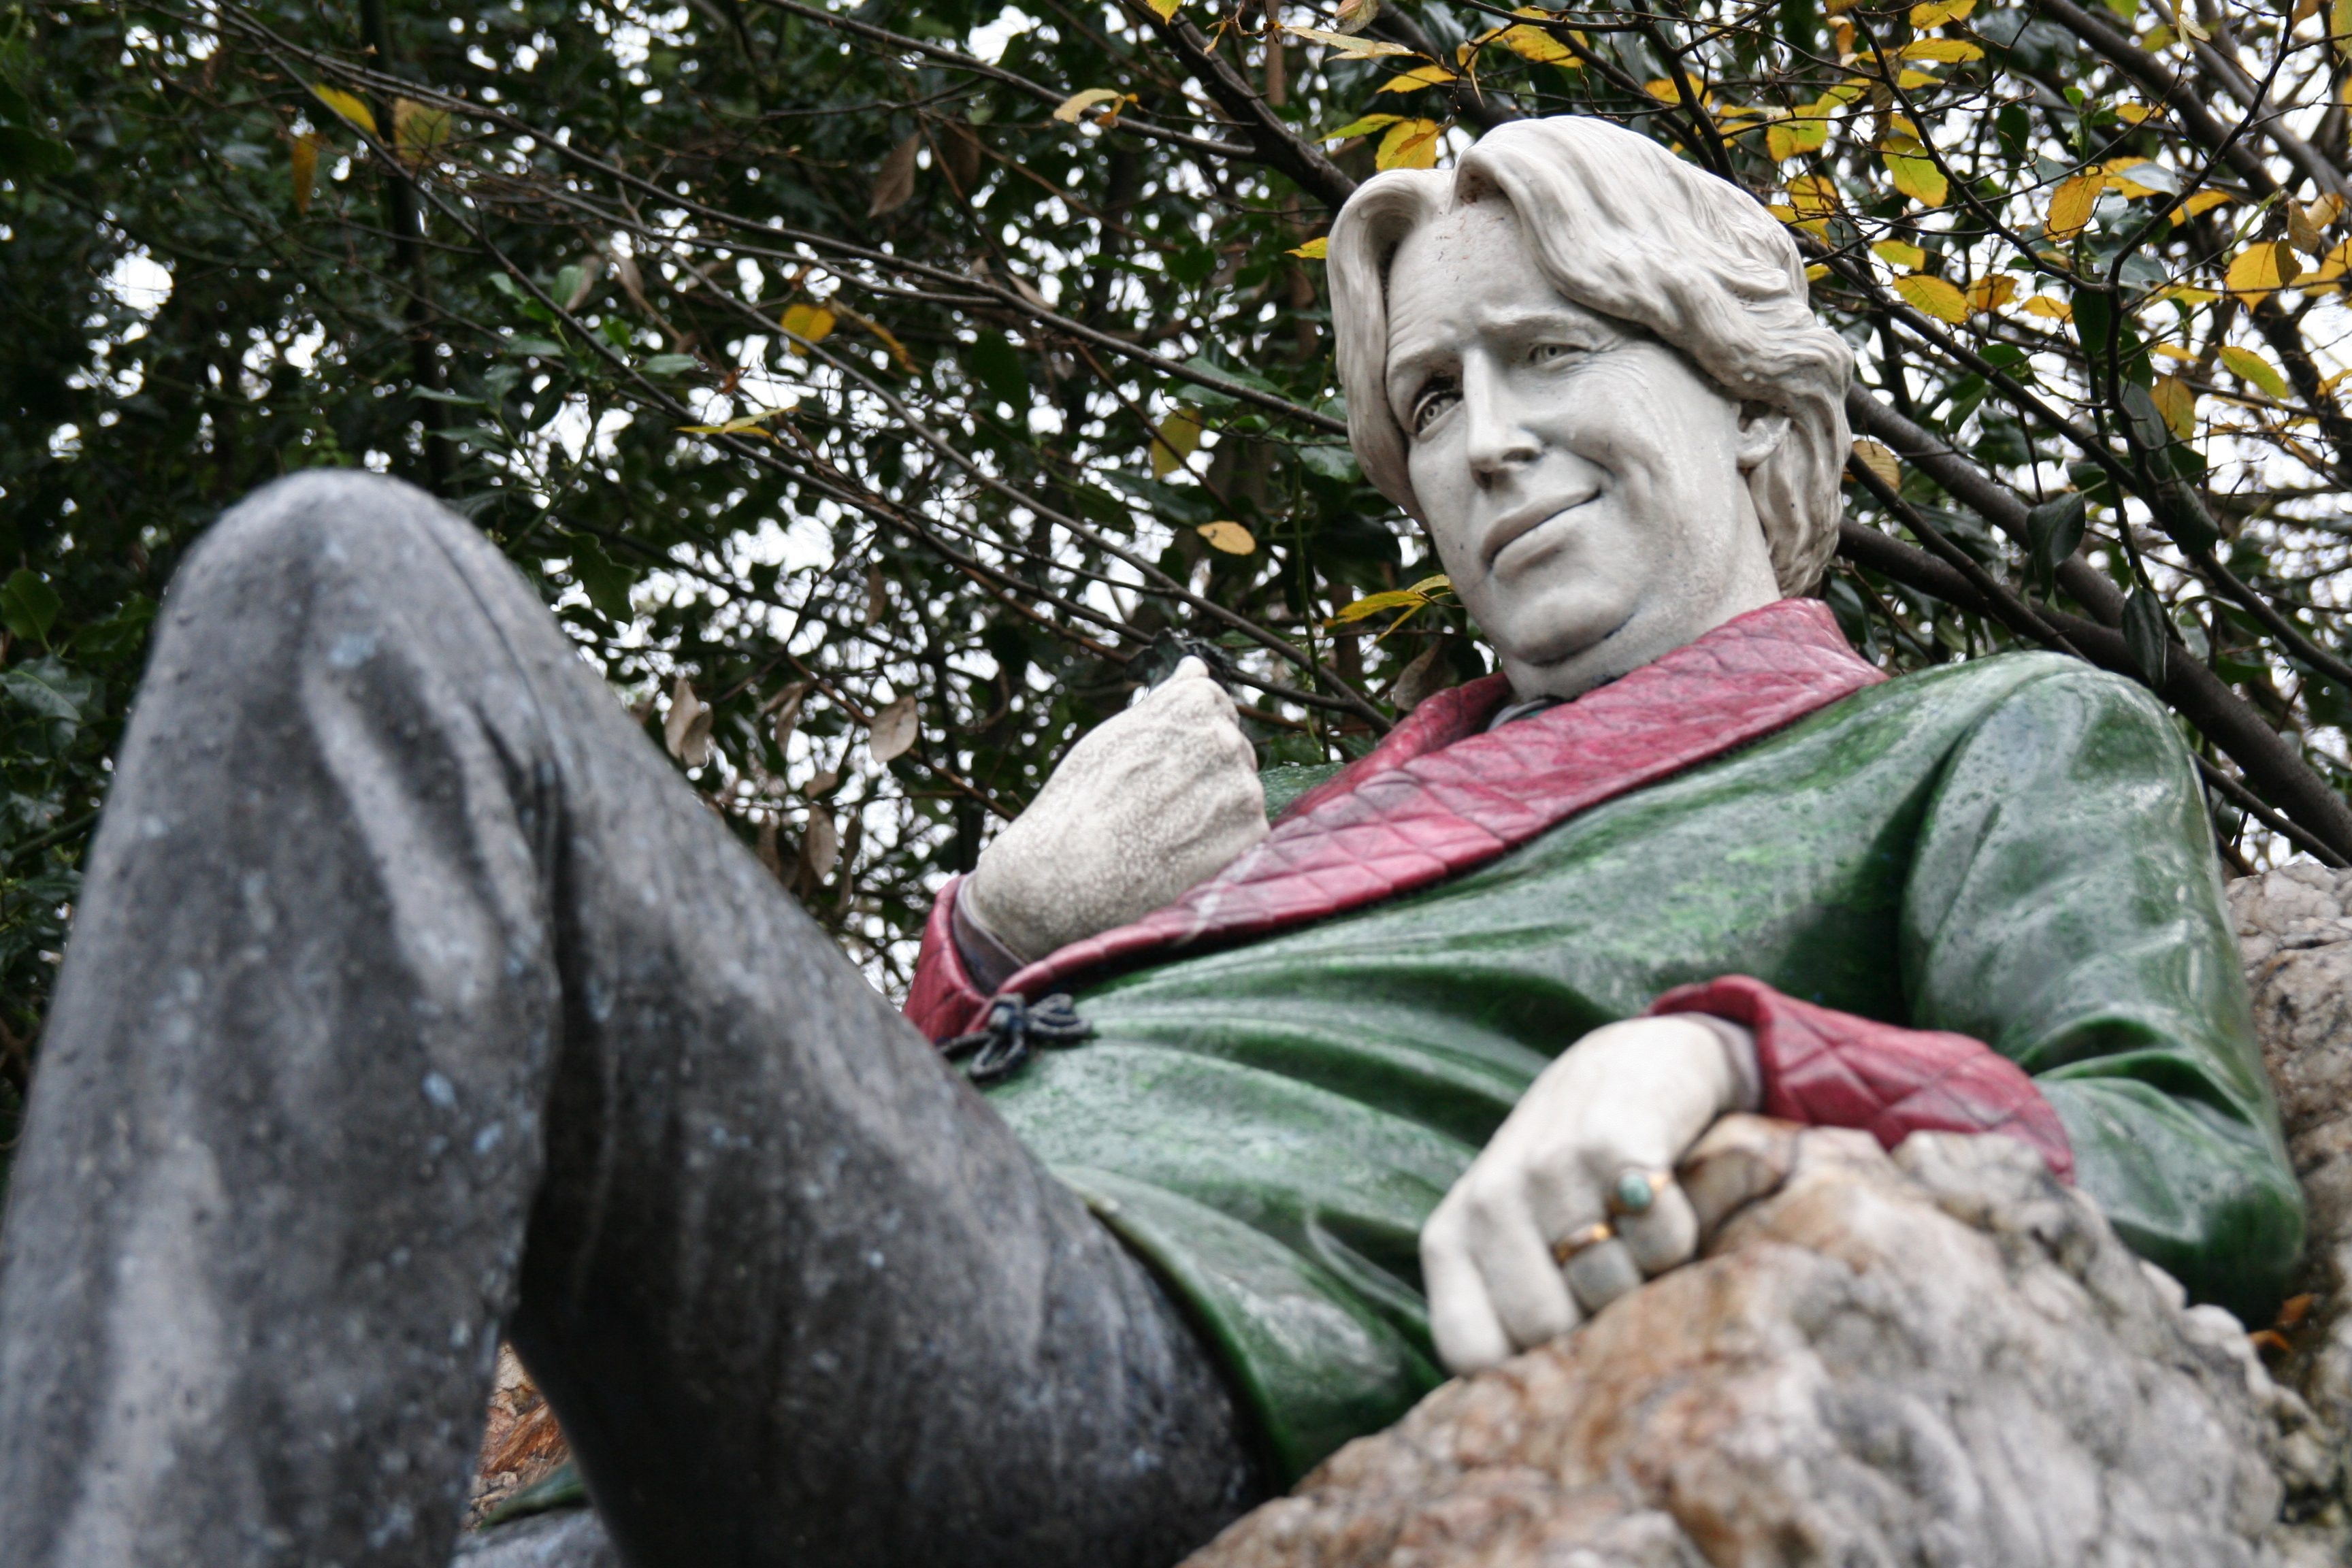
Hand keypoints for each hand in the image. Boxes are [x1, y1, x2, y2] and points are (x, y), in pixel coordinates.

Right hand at [963, 657, 1267, 962]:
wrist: (1068, 875)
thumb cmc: (1081, 801)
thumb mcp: (1115, 733)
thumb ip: (1167, 699)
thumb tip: (1196, 666)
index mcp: (1195, 702)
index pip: (1215, 708)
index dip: (1185, 742)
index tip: (1159, 767)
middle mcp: (1227, 737)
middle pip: (1231, 752)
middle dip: (1204, 776)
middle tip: (1156, 807)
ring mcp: (1244, 788)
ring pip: (1239, 794)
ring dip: (1213, 812)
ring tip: (1164, 834)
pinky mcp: (1252, 835)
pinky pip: (1245, 834)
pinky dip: (1221, 847)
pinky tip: (1181, 858)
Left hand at [1419, 1014, 1759, 1374]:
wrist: (1633, 1065)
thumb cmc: (1574, 1177)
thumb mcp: (1519, 1241)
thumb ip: (1513, 1315)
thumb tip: (1537, 1420)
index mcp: (1450, 1237)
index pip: (1471, 1354)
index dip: (1529, 1373)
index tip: (1571, 1349)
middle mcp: (1487, 1202)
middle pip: (1549, 1332)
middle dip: (1600, 1325)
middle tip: (1621, 1276)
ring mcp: (1546, 1167)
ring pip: (1610, 1288)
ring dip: (1647, 1276)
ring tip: (1639, 1231)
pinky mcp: (1611, 1140)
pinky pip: (1659, 1239)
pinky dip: (1681, 1233)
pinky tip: (1668, 1198)